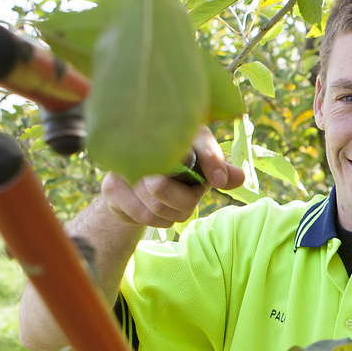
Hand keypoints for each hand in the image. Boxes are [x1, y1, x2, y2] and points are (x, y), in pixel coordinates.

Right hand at [96, 126, 244, 229]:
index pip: (195, 141)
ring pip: (156, 206)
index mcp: (176, 129)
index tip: (217, 181)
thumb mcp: (203, 167)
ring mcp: (125, 164)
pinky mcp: (112, 186)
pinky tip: (160, 209)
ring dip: (173, 214)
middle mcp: (146, 141)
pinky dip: (159, 220)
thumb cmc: (179, 169)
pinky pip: (144, 215)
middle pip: (163, 187)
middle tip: (190, 198)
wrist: (134, 179)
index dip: (209, 161)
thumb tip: (239, 178)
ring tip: (175, 204)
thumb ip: (221, 171)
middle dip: (185, 202)